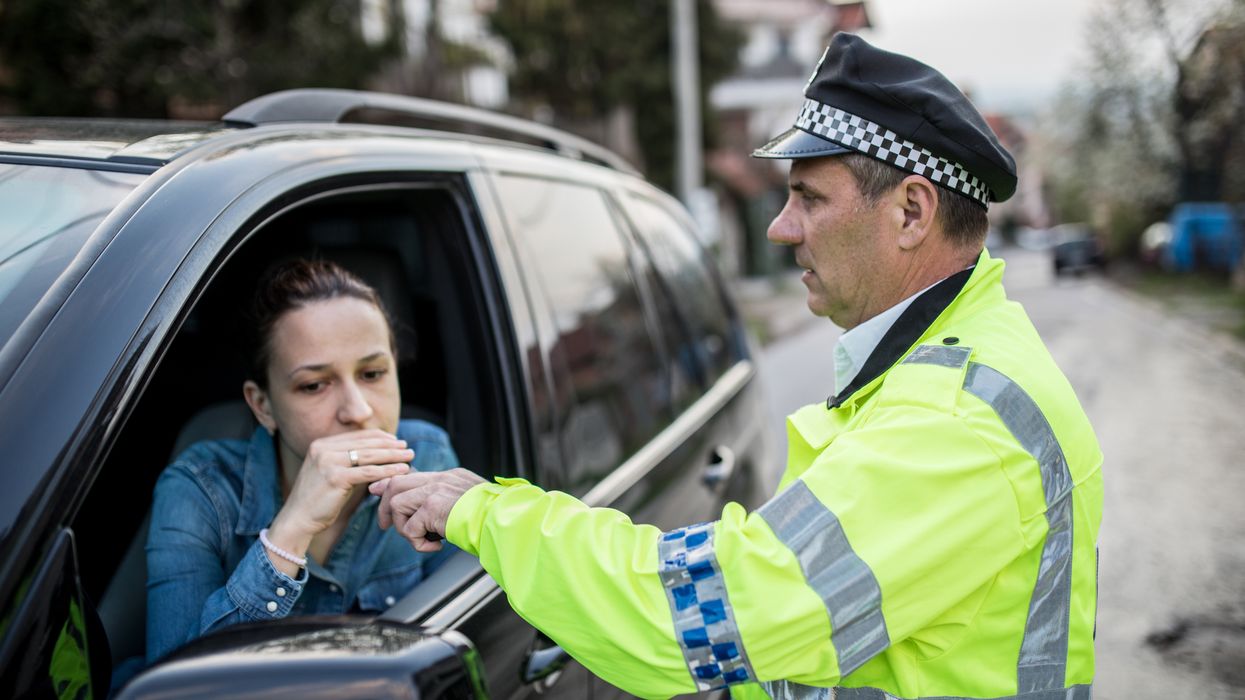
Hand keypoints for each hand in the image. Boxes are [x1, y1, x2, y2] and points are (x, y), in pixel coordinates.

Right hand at [271, 430, 412, 543]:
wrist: (297, 519)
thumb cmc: (317, 500)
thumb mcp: (329, 472)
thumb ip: (346, 460)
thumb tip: (375, 452)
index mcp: (321, 444)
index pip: (357, 436)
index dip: (380, 437)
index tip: (396, 441)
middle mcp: (323, 449)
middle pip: (365, 444)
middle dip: (390, 445)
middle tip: (408, 447)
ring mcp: (328, 462)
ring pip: (369, 456)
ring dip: (393, 455)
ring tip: (410, 456)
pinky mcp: (335, 477)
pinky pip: (368, 472)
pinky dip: (387, 470)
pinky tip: (401, 471)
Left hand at [370, 468, 484, 551]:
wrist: (505, 521)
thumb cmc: (493, 519)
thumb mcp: (469, 504)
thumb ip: (450, 502)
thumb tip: (430, 517)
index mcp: (450, 477)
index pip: (413, 475)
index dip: (391, 484)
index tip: (377, 491)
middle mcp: (441, 479)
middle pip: (397, 483)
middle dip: (385, 507)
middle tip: (386, 526)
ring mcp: (435, 491)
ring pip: (397, 504)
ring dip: (405, 529)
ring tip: (424, 540)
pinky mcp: (432, 507)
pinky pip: (409, 529)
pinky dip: (418, 544)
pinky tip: (436, 546)